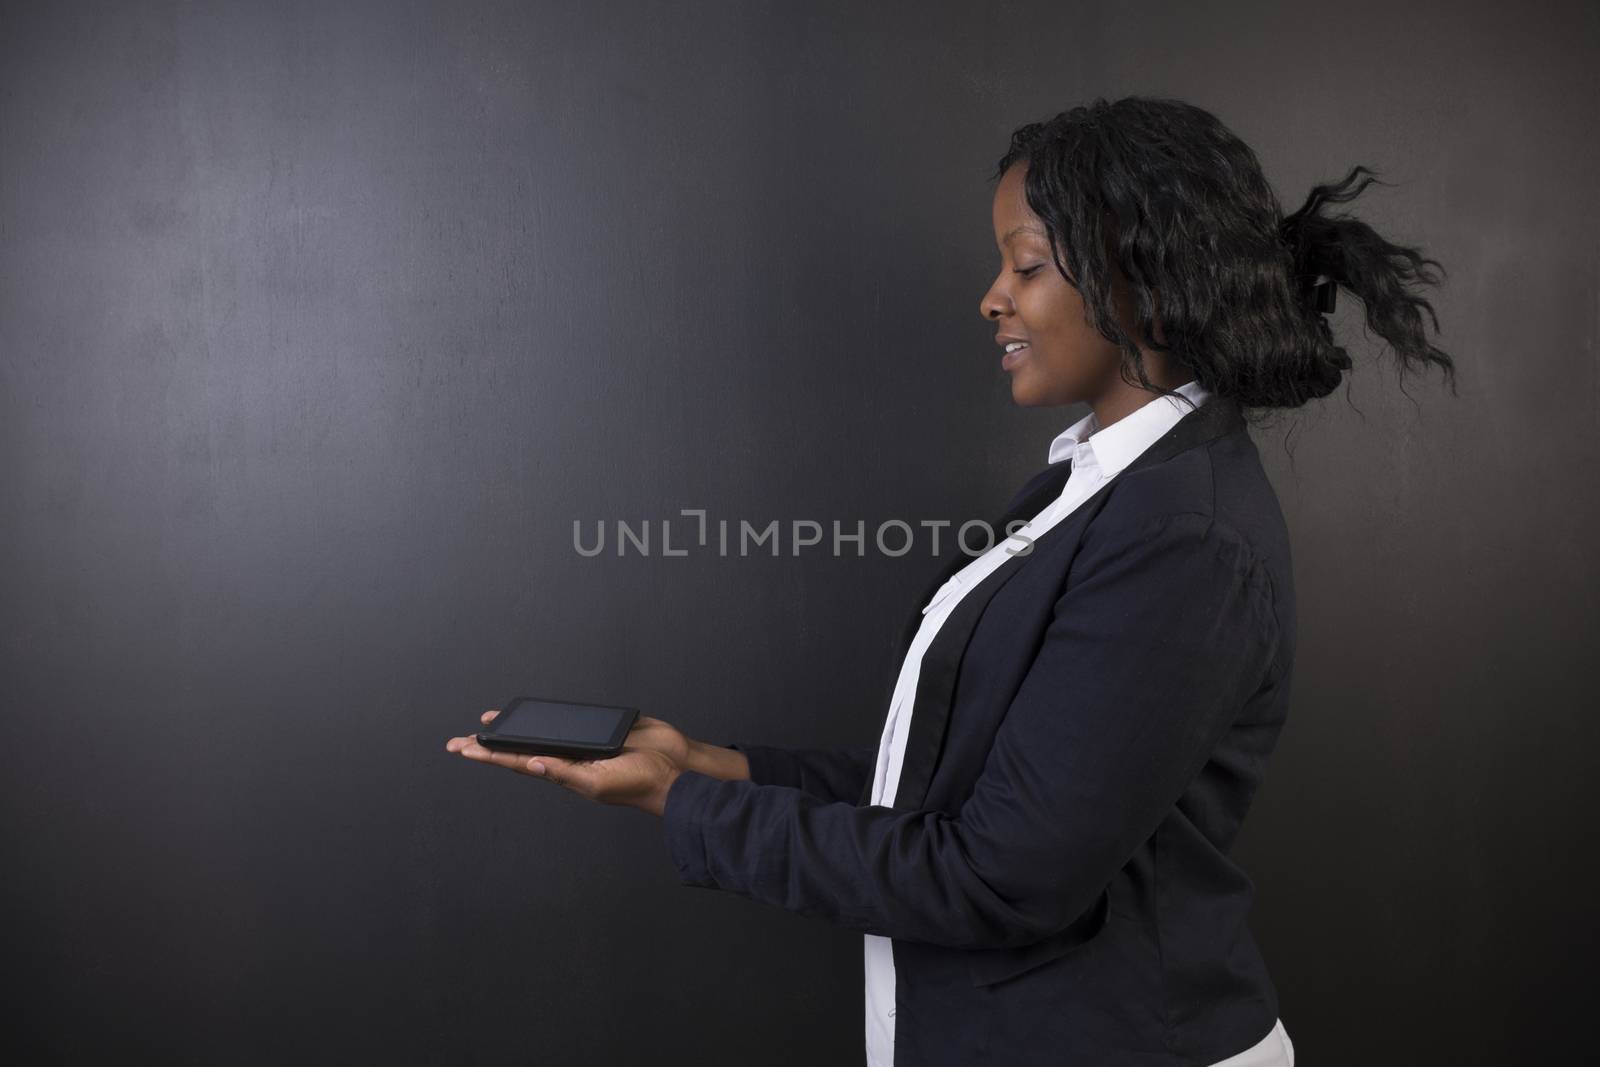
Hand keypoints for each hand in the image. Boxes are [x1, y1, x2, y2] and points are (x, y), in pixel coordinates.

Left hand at [444, 709, 683, 816]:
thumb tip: (531, 762)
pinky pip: (570, 720)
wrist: (673, 769)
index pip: (518, 762)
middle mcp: (569, 758)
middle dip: (492, 744)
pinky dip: (549, 717)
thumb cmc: (639, 784)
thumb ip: (565, 772)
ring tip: (491, 724)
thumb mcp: (597, 781)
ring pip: (542, 733)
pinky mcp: (600, 727)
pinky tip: (537, 715)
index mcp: (564, 772)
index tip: (463, 748)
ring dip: (515, 728)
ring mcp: (583, 742)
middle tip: (462, 740)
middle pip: (523, 747)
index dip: (490, 755)